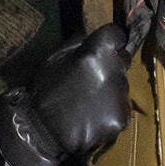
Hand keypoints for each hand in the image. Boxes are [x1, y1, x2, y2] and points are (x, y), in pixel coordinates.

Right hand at [30, 24, 129, 158]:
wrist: (41, 131)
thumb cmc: (45, 91)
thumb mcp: (55, 57)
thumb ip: (80, 43)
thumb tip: (100, 37)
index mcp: (97, 51)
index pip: (117, 34)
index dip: (112, 41)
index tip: (107, 47)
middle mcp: (114, 70)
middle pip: (123, 61)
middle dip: (112, 67)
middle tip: (93, 81)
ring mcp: (120, 96)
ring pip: (123, 88)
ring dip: (111, 92)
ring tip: (88, 104)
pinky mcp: (122, 118)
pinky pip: (121, 111)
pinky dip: (110, 114)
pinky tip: (93, 118)